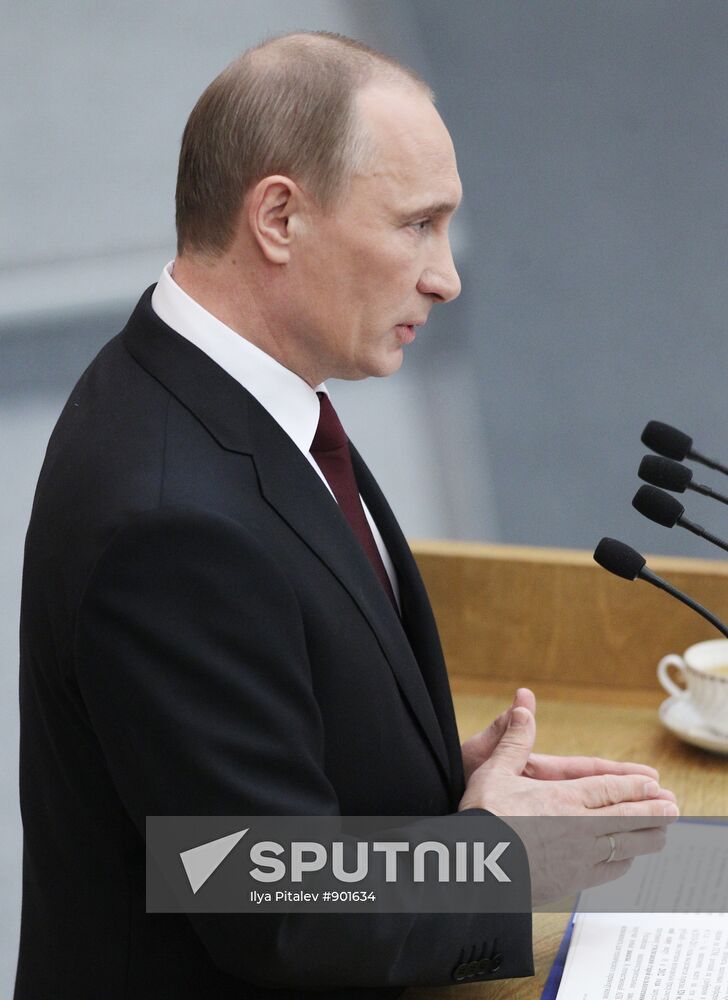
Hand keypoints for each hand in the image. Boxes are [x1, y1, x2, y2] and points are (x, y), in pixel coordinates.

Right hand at [458, 705, 678, 905]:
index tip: (655, 785)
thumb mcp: (495, 770)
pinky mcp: (571, 881)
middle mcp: (578, 826)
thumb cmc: (482, 816)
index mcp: (563, 797)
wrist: (476, 867)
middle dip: (652, 811)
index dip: (634, 786)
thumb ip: (515, 739)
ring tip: (662, 834)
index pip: (608, 789)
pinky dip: (623, 862)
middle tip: (674, 808)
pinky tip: (627, 860)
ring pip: (624, 846)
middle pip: (626, 817)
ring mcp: (578, 857)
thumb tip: (524, 704)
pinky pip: (607, 870)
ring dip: (646, 838)